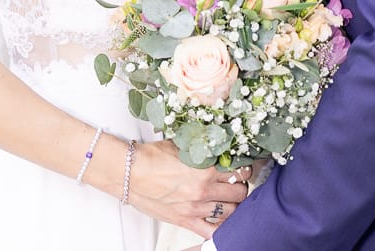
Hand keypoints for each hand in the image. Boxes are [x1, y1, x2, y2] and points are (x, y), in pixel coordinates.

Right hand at [125, 141, 252, 236]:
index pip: (241, 171)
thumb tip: (219, 143)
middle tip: (235, 184)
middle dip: (240, 187)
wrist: (130, 172)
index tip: (241, 168)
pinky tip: (220, 221)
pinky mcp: (185, 221)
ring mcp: (196, 207)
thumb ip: (204, 146)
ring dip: (233, 205)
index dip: (244, 169)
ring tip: (228, 200)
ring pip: (231, 212)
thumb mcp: (183, 144)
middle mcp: (204, 189)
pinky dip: (219, 229)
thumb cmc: (152, 157)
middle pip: (240, 192)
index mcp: (206, 168)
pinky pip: (210, 231)